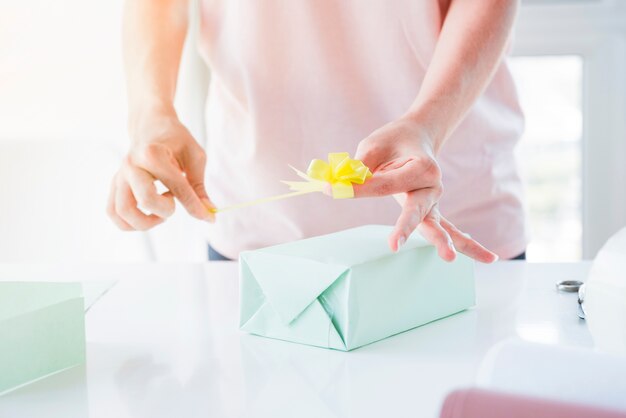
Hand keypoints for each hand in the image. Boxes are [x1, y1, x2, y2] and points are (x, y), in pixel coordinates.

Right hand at [107, 110, 214, 230]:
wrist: (151, 125)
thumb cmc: (176, 140)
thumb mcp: (195, 158)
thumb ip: (199, 187)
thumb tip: (208, 213)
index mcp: (154, 154)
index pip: (177, 188)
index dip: (196, 207)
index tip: (209, 217)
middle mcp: (132, 164)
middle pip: (146, 200)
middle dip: (166, 210)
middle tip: (173, 202)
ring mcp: (120, 175)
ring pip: (123, 211)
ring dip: (145, 222)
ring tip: (160, 213)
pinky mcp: (115, 183)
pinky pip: (113, 212)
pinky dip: (128, 223)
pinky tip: (147, 217)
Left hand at [353, 117, 497, 262]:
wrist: (419, 134)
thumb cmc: (393, 140)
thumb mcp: (372, 147)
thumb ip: (360, 168)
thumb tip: (341, 187)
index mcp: (420, 166)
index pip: (385, 184)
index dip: (358, 187)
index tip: (330, 187)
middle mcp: (433, 185)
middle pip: (416, 210)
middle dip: (403, 227)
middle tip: (393, 245)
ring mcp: (435, 201)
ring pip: (438, 224)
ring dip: (445, 241)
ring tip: (449, 258)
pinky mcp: (432, 211)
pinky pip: (447, 229)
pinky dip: (468, 244)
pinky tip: (490, 258)